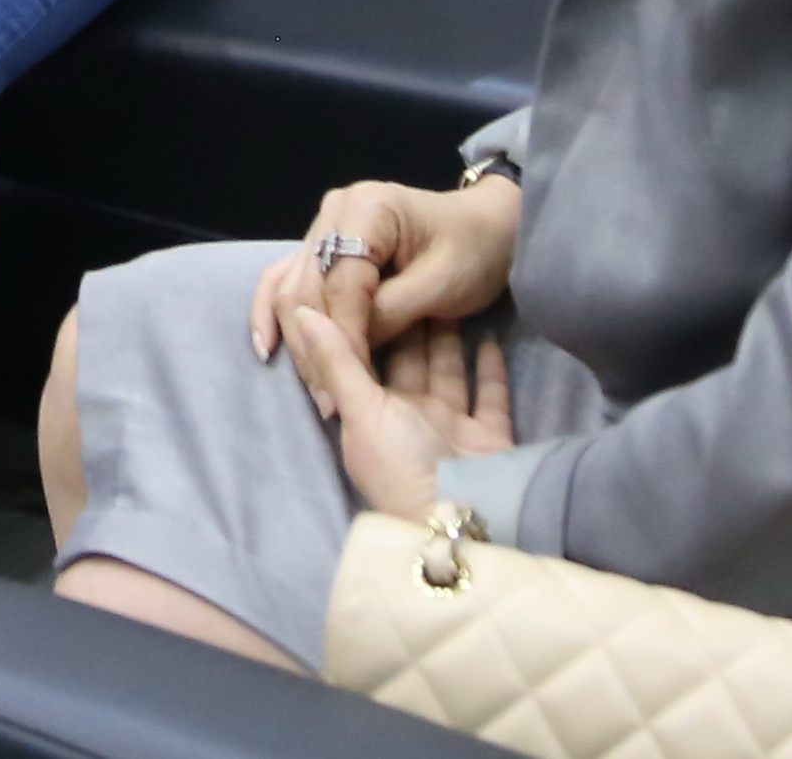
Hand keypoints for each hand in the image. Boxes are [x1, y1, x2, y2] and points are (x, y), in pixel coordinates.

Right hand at [248, 172, 520, 364]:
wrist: (486, 224)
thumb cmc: (476, 251)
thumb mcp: (444, 283)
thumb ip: (393, 310)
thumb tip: (350, 344)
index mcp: (369, 210)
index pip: (342, 286)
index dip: (346, 340)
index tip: (353, 390)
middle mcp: (336, 211)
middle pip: (306, 286)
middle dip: (314, 346)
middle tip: (329, 401)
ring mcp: (326, 225)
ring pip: (291, 285)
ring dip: (296, 339)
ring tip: (313, 387)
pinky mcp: (324, 244)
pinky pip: (288, 277)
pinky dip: (275, 312)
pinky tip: (267, 346)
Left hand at [284, 300, 514, 517]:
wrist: (462, 519)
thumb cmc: (401, 465)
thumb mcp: (362, 411)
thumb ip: (338, 359)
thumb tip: (301, 311)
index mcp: (372, 416)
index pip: (366, 361)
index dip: (368, 325)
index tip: (371, 280)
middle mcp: (410, 420)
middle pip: (411, 361)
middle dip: (411, 323)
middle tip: (415, 273)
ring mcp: (451, 429)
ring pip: (449, 371)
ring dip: (449, 338)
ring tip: (450, 292)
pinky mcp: (489, 437)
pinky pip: (490, 394)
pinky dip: (490, 367)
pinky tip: (489, 333)